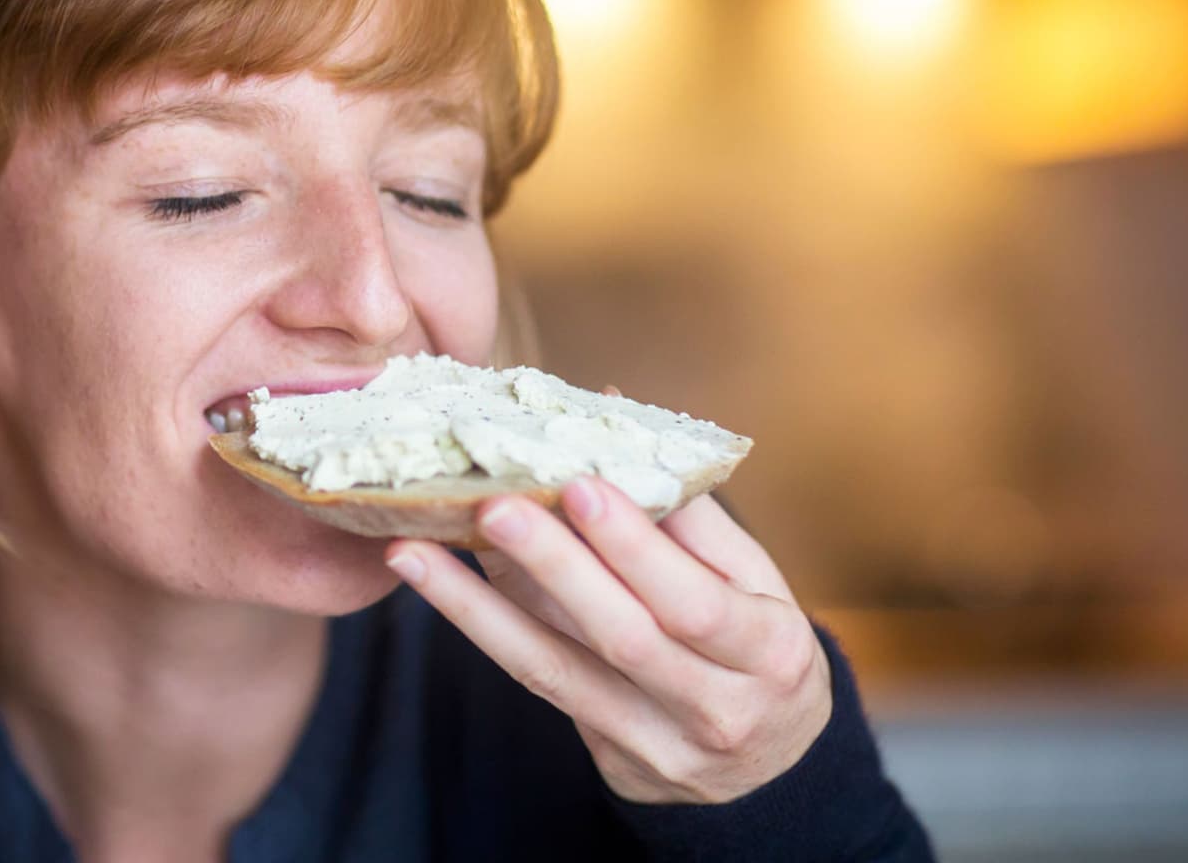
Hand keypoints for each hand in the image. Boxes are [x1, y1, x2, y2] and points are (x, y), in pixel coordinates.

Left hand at [384, 464, 830, 803]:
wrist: (771, 767)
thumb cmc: (755, 642)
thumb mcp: (753, 580)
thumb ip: (687, 511)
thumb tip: (609, 419)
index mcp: (768, 650)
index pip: (695, 601)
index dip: (635, 546)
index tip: (578, 483)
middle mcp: (718, 709)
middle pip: (625, 638)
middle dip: (554, 568)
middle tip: (493, 506)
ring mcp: (659, 744)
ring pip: (559, 670)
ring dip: (479, 607)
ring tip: (416, 550)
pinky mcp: (610, 757)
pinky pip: (539, 683)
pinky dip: (483, 628)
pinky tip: (434, 584)